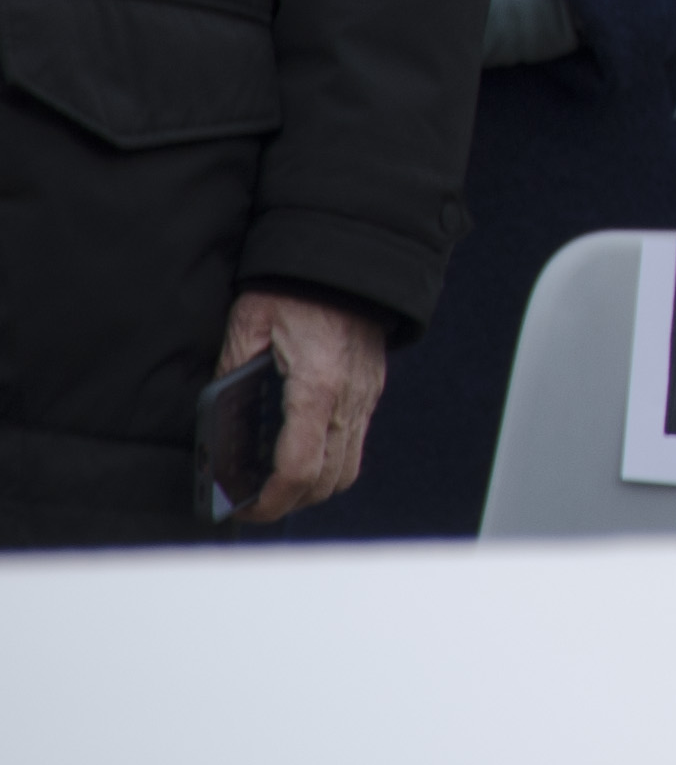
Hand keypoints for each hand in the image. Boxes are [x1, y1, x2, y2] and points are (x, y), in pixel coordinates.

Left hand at [213, 291, 388, 521]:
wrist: (347, 255)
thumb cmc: (293, 287)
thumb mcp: (247, 326)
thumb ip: (231, 375)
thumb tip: (215, 426)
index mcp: (316, 386)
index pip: (299, 469)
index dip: (270, 501)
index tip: (244, 509)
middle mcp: (349, 399)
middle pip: (328, 480)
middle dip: (290, 502)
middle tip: (252, 502)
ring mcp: (366, 396)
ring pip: (347, 469)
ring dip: (313, 486)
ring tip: (276, 484)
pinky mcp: (371, 389)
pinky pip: (354, 443)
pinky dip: (328, 462)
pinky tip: (299, 451)